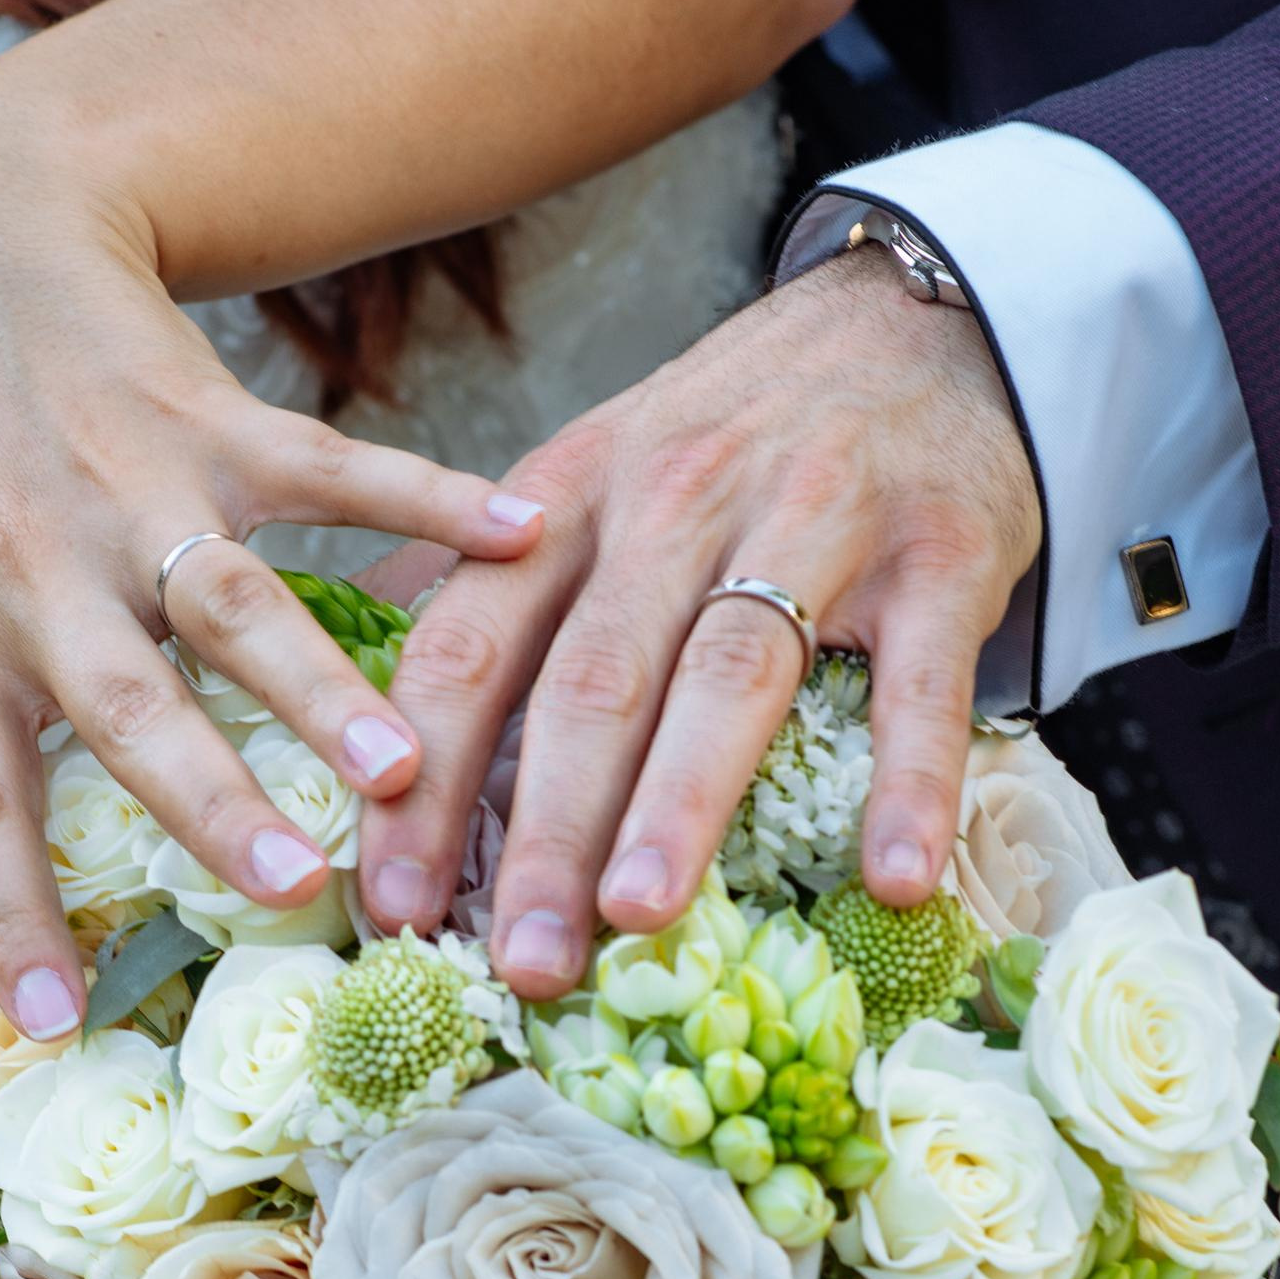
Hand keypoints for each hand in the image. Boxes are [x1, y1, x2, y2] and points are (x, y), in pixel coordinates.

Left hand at [0, 64, 540, 1037]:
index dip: (4, 908)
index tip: (59, 1021)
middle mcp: (37, 572)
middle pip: (127, 702)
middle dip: (209, 794)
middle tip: (295, 884)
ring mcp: (132, 490)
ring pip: (233, 599)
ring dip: (320, 679)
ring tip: (404, 763)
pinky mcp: (213, 419)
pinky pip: (326, 465)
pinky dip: (424, 492)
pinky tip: (518, 534)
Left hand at [357, 252, 1039, 994]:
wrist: (917, 319)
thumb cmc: (732, 435)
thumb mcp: (587, 476)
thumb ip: (478, 583)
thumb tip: (340, 694)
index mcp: (565, 505)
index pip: (467, 651)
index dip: (423, 782)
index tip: (395, 904)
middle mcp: (673, 504)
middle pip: (591, 680)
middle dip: (544, 831)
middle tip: (522, 959)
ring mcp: (811, 521)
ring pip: (728, 675)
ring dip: (680, 805)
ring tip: (640, 920)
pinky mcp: (939, 551)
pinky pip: (917, 681)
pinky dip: (908, 782)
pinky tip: (894, 879)